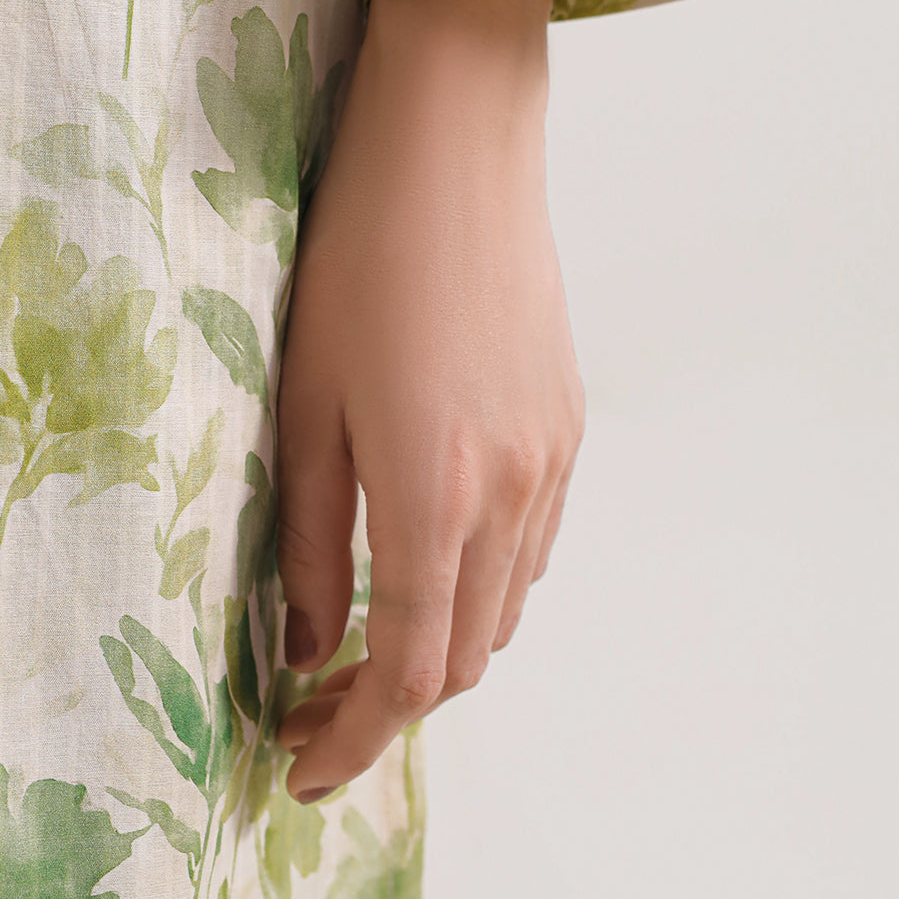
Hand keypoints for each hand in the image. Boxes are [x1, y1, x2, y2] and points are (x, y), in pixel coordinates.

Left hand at [273, 0, 584, 803]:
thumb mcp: (306, 399)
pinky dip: (487, 583)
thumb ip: (308, 536)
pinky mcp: (570, 424)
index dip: (356, 735)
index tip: (308, 762)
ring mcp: (553, 460)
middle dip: (396, 702)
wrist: (460, 157)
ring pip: (508, 606)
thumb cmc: (365, 260)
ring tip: (372, 630)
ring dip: (444, 644)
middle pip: (467, 654)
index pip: (405, 664)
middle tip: (323, 699)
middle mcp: (511, 492)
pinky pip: (537, 545)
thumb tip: (311, 639)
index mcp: (434, 492)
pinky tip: (439, 552)